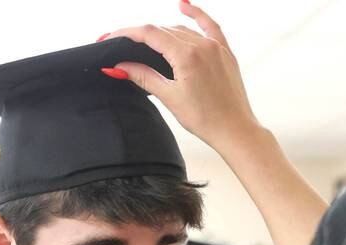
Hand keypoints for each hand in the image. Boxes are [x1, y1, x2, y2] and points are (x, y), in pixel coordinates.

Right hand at [103, 2, 260, 152]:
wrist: (234, 130)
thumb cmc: (206, 119)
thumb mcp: (170, 97)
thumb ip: (144, 77)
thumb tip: (120, 66)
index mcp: (187, 55)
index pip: (150, 34)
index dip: (127, 33)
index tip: (111, 38)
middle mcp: (203, 46)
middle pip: (164, 30)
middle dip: (141, 36)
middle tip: (124, 45)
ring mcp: (216, 47)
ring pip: (183, 30)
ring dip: (163, 33)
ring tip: (147, 42)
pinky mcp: (225, 53)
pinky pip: (209, 26)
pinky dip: (196, 15)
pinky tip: (184, 6)